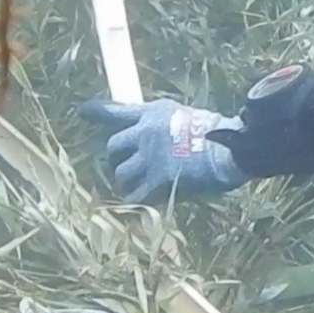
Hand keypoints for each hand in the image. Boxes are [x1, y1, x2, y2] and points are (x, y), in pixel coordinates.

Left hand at [77, 98, 247, 204]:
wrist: (231, 147)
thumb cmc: (220, 132)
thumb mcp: (190, 119)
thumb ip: (170, 128)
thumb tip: (165, 140)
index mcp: (154, 113)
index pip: (117, 111)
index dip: (98, 111)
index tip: (83, 111)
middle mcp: (145, 133)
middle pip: (113, 146)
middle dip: (116, 157)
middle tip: (125, 164)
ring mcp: (149, 157)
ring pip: (121, 172)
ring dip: (127, 180)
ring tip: (137, 186)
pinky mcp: (157, 179)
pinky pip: (137, 194)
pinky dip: (139, 199)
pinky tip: (146, 201)